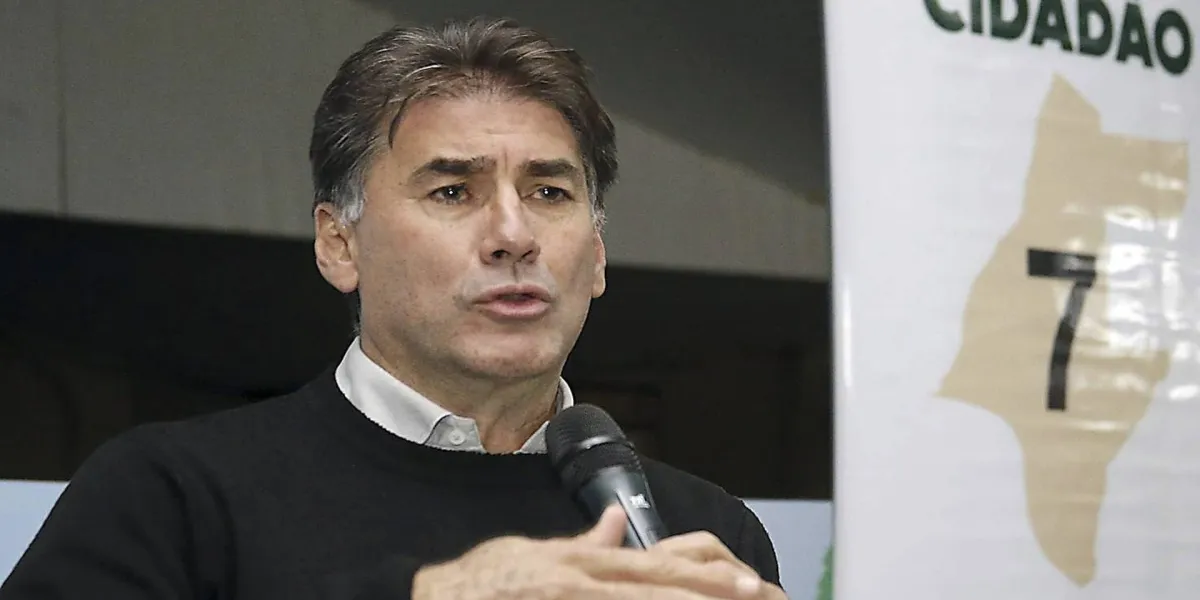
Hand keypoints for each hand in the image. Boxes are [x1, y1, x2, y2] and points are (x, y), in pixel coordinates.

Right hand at [411, 505, 785, 599]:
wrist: (431, 598)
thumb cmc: (480, 580)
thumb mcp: (534, 552)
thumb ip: (584, 543)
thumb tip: (616, 521)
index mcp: (576, 564)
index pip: (649, 569)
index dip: (698, 577)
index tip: (739, 582)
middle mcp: (577, 582)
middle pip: (651, 589)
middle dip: (705, 594)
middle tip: (751, 593)